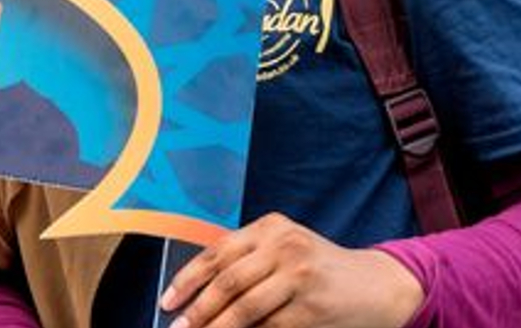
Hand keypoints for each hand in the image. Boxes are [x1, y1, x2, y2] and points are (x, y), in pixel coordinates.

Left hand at [161, 212, 423, 327]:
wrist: (378, 285)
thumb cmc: (319, 269)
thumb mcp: (284, 249)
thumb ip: (247, 261)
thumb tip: (196, 294)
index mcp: (269, 227)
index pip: (216, 253)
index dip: (187, 280)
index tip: (167, 302)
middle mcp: (283, 246)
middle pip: (227, 282)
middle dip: (198, 310)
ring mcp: (300, 276)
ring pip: (245, 308)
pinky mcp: (314, 307)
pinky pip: (271, 327)